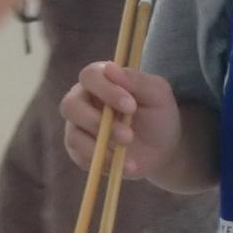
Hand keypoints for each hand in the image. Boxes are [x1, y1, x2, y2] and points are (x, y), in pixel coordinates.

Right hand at [59, 62, 182, 181]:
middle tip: (128, 135)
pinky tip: (128, 164)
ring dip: (102, 145)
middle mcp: (83, 101)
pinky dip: (105, 162)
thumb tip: (111, 68)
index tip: (131, 106)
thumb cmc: (158, 114)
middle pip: (70, 105)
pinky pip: (81, 157)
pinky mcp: (79, 152)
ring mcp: (78, 127)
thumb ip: (136, 80)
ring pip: (74, 135)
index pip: (89, 76)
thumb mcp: (157, 94)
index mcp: (100, 80)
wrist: (162, 149)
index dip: (106, 90)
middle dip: (98, 122)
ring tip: (128, 149)